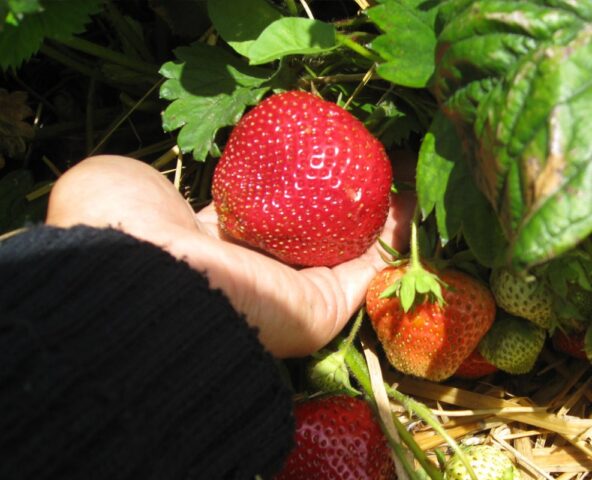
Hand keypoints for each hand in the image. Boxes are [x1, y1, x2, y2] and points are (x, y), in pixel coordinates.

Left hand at [47, 155, 414, 356]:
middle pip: (313, 234)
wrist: (141, 279)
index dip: (293, 187)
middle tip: (369, 165)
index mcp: (214, 245)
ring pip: (349, 252)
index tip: (318, 158)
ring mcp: (292, 294)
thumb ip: (156, 185)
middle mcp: (257, 272)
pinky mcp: (323, 307)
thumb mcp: (125, 187)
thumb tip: (168, 188)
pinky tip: (415, 200)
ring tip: (403, 175)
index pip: (265, 216)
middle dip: (343, 202)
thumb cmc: (128, 228)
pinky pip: (371, 270)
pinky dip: (397, 238)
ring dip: (379, 216)